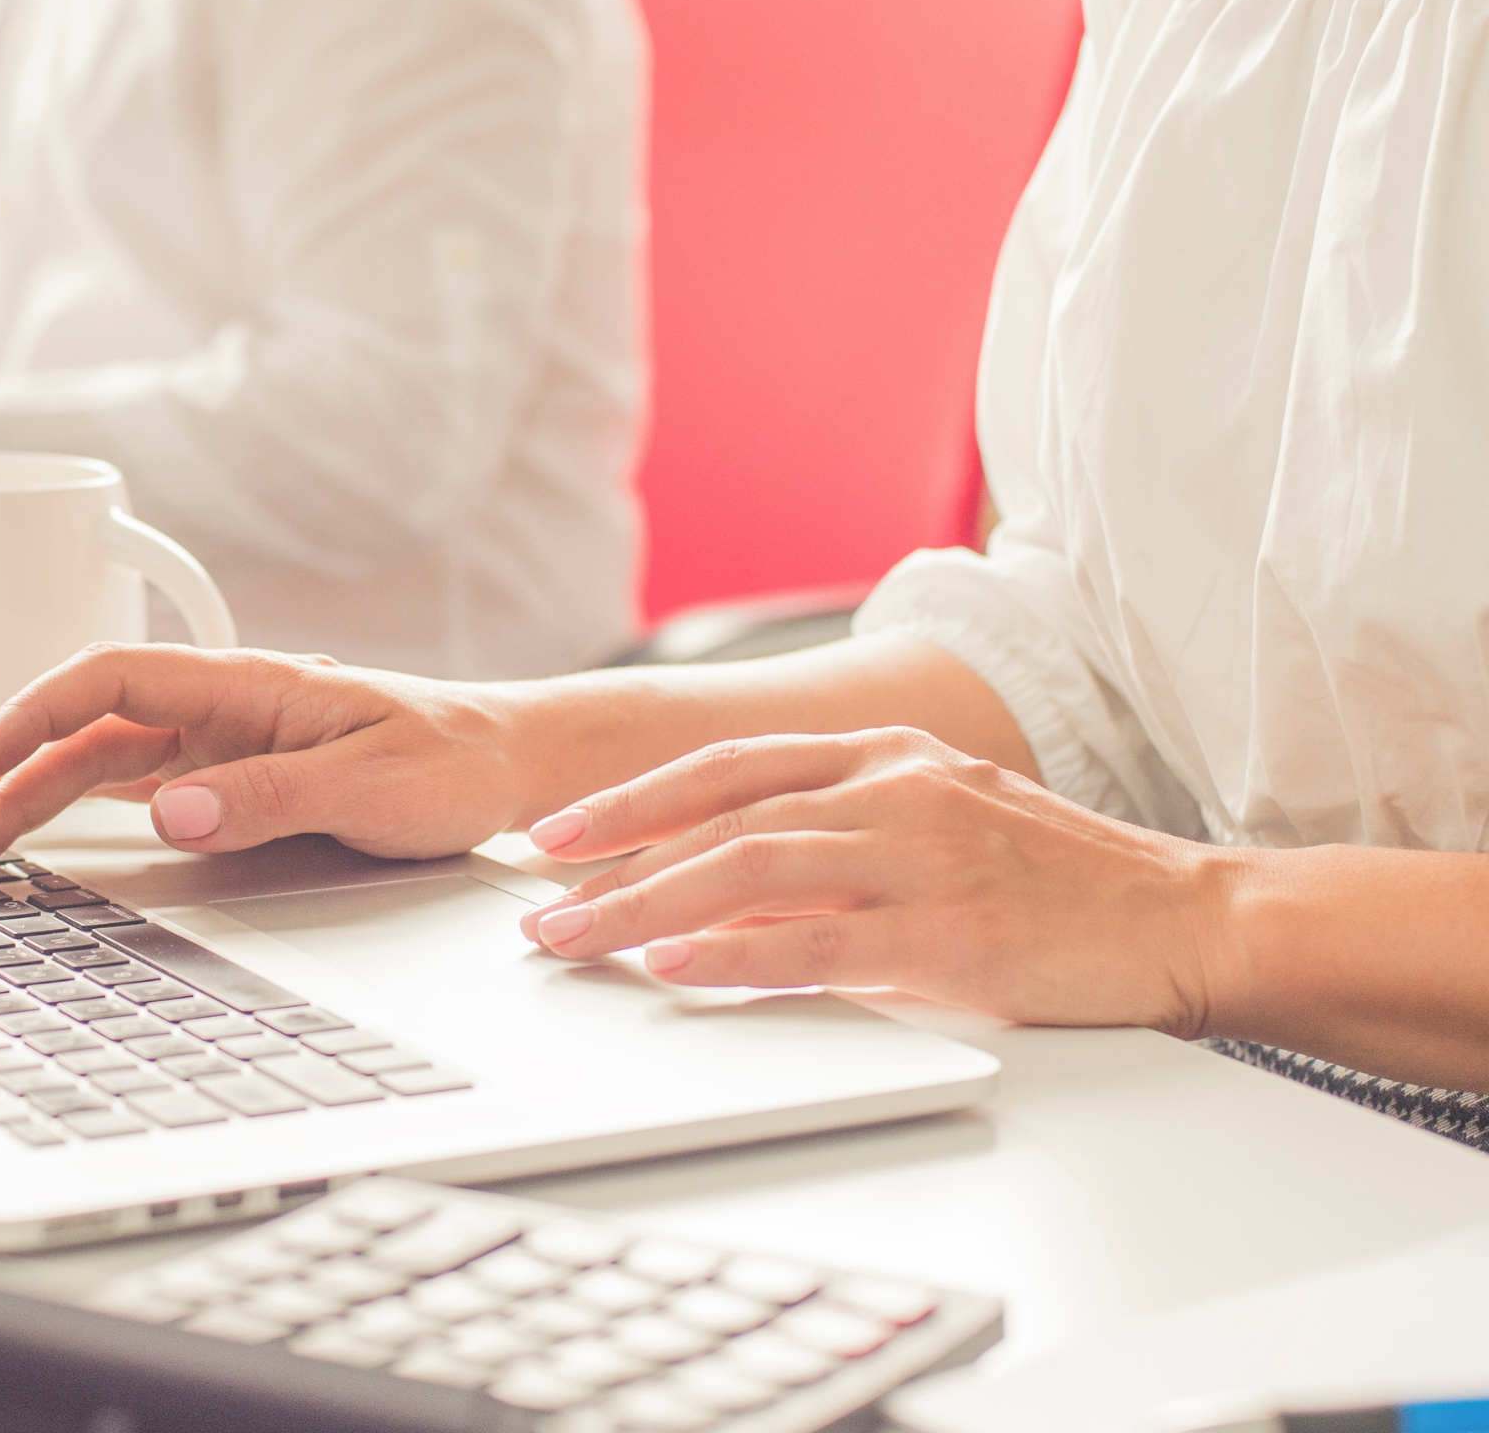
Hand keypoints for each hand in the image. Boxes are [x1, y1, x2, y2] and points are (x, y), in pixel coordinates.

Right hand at [0, 644, 532, 873]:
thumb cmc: (456, 759)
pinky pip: (129, 790)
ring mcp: (216, 748)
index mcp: (245, 686)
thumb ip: (273, 795)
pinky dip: (69, 810)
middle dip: (0, 780)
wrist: (509, 764)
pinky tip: (23, 831)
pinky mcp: (226, 784)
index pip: (109, 681)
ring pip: (94, 766)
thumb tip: (172, 810)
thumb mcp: (377, 781)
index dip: (34, 715)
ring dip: (20, 799)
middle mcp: (217, 711)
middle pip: (82, 734)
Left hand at [515, 727, 1232, 1032]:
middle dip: (615, 862)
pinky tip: (675, 970)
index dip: (633, 798)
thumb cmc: (1055, 881)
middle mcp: (894, 789)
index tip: (559, 834)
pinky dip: (735, 956)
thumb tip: (718, 882)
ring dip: (647, 908)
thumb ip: (835, 838)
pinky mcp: (951, 932)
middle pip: (719, 817)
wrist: (1186, 918)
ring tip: (577, 940)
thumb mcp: (936, 824)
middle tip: (539, 903)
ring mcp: (923, 856)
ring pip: (750, 870)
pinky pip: (818, 941)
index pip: (727, 766)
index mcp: (884, 755)